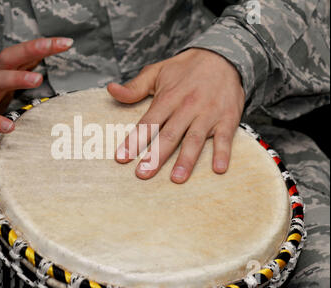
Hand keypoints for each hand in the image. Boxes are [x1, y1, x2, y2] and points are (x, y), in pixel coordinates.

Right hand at [0, 37, 72, 156]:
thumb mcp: (5, 86)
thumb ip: (22, 72)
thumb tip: (44, 57)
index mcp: (2, 73)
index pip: (23, 54)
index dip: (43, 46)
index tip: (67, 42)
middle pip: (8, 58)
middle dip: (31, 49)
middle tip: (51, 46)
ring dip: (17, 78)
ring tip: (37, 79)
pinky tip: (10, 127)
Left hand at [108, 48, 244, 182]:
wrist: (223, 57)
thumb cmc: (186, 69)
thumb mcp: (157, 72)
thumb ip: (134, 87)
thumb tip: (111, 89)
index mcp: (168, 97)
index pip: (148, 122)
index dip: (134, 140)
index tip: (122, 158)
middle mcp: (187, 107)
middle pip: (169, 135)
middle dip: (155, 156)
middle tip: (143, 174)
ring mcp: (208, 114)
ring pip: (195, 140)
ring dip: (186, 160)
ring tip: (177, 179)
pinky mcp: (227, 118)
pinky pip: (225, 138)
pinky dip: (223, 153)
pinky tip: (218, 169)